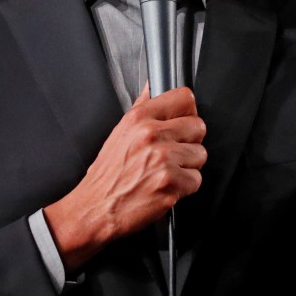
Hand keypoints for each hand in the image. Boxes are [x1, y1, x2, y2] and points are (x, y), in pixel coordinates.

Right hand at [43, 85, 205, 271]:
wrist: (94, 208)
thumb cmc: (107, 175)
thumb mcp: (119, 132)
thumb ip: (141, 107)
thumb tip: (152, 87)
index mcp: (139, 118)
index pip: (184, 98)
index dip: (188, 111)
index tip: (183, 121)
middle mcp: (152, 135)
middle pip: (198, 126)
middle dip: (189, 142)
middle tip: (173, 153)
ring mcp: (163, 159)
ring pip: (200, 154)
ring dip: (188, 166)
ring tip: (166, 171)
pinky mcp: (171, 183)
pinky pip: (196, 180)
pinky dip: (184, 187)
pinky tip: (165, 186)